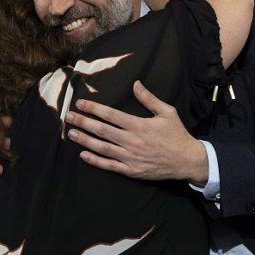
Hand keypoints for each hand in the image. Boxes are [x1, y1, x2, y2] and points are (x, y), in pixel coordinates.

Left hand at [65, 81, 207, 183]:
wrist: (187, 161)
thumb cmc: (177, 134)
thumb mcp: (167, 112)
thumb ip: (149, 99)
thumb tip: (135, 84)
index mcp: (139, 125)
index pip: (111, 115)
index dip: (94, 109)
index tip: (80, 104)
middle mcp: (131, 141)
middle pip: (102, 130)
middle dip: (83, 122)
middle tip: (68, 117)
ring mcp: (130, 157)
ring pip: (102, 148)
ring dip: (85, 140)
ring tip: (71, 133)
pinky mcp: (131, 171)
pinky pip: (110, 166)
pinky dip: (96, 161)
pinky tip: (83, 155)